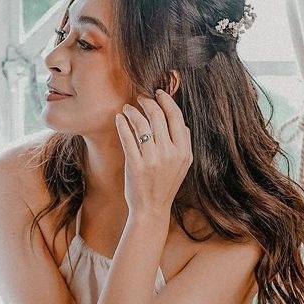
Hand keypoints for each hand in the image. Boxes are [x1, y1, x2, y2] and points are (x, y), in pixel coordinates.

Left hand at [115, 88, 192, 217]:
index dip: (166, 101)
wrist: (152, 209)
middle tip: (140, 99)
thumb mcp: (182, 165)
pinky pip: (128, 138)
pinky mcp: (135, 166)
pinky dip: (122, 124)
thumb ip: (184, 143)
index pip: (176, 117)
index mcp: (184, 152)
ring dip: (133, 111)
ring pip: (142, 124)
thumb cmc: (165, 185)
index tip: (158, 94)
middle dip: (147, 102)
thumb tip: (181, 122)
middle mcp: (170, 154)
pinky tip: (119, 119)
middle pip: (158, 117)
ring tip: (127, 108)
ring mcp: (152, 160)